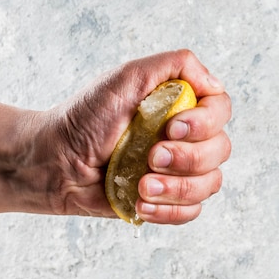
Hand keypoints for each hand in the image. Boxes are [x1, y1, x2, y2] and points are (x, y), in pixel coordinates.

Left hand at [45, 49, 230, 224]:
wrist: (58, 162)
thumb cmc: (86, 118)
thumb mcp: (127, 77)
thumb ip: (174, 66)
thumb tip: (214, 84)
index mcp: (181, 107)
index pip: (220, 112)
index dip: (204, 124)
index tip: (171, 127)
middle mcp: (186, 139)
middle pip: (220, 151)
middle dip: (187, 158)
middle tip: (151, 156)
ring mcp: (178, 173)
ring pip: (209, 185)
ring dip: (177, 188)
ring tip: (143, 185)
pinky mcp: (165, 201)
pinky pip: (190, 212)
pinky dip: (169, 211)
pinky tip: (142, 203)